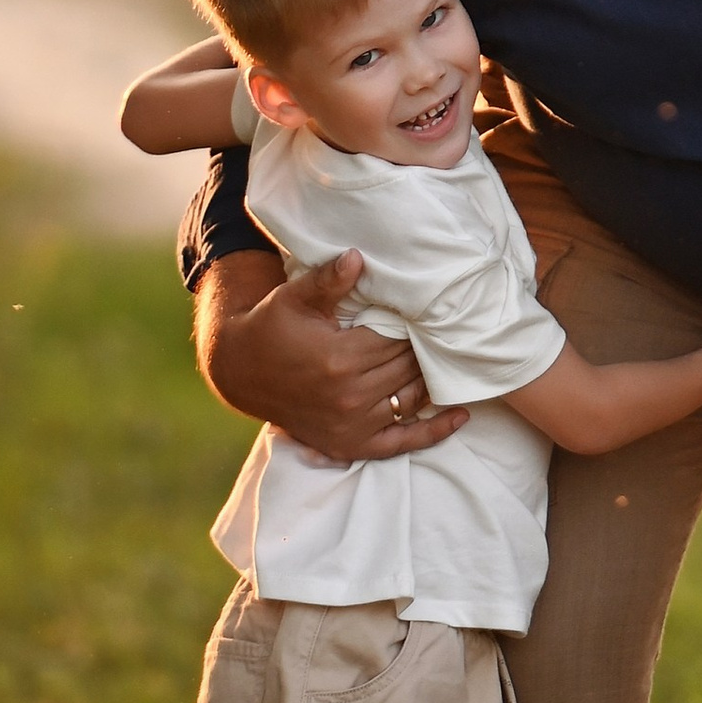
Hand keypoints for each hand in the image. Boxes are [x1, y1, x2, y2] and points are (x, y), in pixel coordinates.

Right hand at [195, 249, 468, 465]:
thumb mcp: (295, 298)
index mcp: (340, 358)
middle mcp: (349, 397)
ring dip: (433, 382)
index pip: (398, 341)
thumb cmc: (272, 327)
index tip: (430, 311)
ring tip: (455, 361)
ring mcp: (351, 426)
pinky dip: (434, 432)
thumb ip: (329, 280)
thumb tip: (358, 256)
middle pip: (408, 369)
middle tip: (445, 332)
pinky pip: (401, 443)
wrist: (242, 371)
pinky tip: (460, 417)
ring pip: (410, 400)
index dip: (415, 326)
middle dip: (425, 350)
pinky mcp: (350, 446)